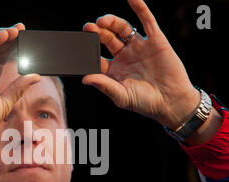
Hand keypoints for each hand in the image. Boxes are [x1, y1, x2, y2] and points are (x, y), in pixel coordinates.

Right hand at [0, 24, 40, 176]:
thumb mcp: (6, 102)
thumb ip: (20, 87)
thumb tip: (36, 76)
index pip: (4, 60)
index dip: (15, 50)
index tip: (27, 41)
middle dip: (10, 38)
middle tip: (23, 29)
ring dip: (1, 35)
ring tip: (16, 30)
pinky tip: (4, 34)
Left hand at [82, 0, 200, 130]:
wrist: (171, 101)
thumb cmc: (144, 103)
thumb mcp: (121, 96)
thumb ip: (104, 85)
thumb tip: (84, 78)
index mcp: (114, 71)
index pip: (96, 57)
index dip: (88, 52)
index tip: (80, 47)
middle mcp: (125, 57)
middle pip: (107, 39)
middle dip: (97, 33)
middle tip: (89, 28)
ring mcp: (139, 47)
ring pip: (122, 29)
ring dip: (112, 22)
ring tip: (102, 21)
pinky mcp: (155, 40)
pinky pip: (147, 20)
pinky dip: (140, 7)